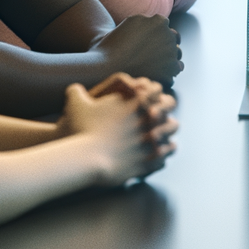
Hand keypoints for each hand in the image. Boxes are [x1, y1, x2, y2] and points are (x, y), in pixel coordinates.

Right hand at [58, 79, 178, 182]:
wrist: (85, 159)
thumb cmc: (80, 131)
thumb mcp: (75, 106)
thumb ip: (77, 92)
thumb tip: (74, 88)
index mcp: (135, 101)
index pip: (156, 89)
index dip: (154, 92)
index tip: (151, 98)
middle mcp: (149, 116)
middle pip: (170, 104)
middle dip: (166, 108)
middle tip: (158, 114)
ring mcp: (154, 136)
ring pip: (173, 127)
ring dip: (168, 128)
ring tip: (161, 132)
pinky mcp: (153, 157)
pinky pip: (169, 150)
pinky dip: (166, 149)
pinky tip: (159, 151)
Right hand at [99, 14, 183, 85]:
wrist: (105, 68)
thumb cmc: (109, 47)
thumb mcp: (129, 23)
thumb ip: (146, 23)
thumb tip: (160, 25)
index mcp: (158, 21)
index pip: (164, 26)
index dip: (157, 34)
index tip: (149, 42)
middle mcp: (168, 35)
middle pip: (174, 39)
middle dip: (165, 45)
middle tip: (151, 55)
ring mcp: (171, 53)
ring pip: (177, 55)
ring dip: (169, 59)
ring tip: (152, 66)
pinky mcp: (171, 70)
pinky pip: (175, 70)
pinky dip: (167, 73)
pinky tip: (155, 76)